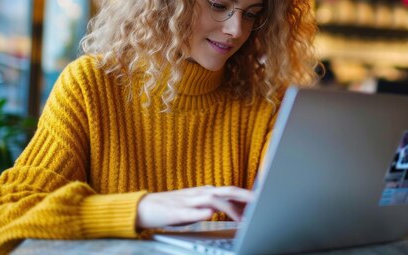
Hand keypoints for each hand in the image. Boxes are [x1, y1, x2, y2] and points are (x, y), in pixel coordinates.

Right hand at [136, 186, 253, 228]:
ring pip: (212, 200)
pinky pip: (190, 211)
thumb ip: (216, 206)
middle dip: (245, 196)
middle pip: (227, 191)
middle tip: (262, 202)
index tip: (264, 200)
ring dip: (228, 207)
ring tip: (241, 216)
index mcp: (206, 192)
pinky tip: (210, 214)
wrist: (144, 207)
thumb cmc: (172, 207)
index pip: (231, 192)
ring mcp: (188, 201)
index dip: (248, 196)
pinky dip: (201, 212)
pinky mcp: (176, 211)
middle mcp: (200, 193)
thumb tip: (237, 211)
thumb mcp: (197, 206)